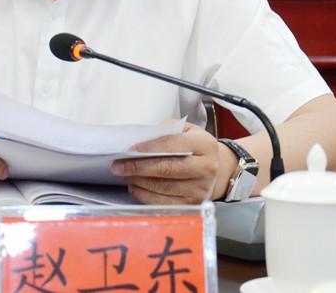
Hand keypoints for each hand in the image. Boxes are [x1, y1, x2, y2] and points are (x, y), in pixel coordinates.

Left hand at [111, 123, 228, 203]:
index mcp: (204, 145)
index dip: (149, 147)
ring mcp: (200, 189)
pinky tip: (135, 187)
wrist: (217, 169)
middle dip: (137, 167)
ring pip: (162, 187)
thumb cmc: (196, 148)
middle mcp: (206, 169)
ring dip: (138, 181)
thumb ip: (166, 131)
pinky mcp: (192, 204)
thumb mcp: (187, 131)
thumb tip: (140, 140)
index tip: (130, 149)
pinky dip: (144, 195)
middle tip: (118, 165)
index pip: (172, 145)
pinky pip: (163, 202)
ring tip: (123, 174)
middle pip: (166, 168)